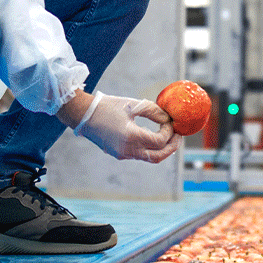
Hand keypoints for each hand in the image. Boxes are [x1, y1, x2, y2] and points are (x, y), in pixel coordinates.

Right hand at [63, 91, 180, 162]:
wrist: (83, 115)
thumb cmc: (107, 106)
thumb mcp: (132, 105)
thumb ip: (153, 111)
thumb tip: (168, 119)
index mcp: (130, 136)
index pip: (159, 141)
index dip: (169, 132)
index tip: (170, 121)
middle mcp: (127, 149)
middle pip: (158, 156)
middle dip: (172, 147)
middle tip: (179, 137)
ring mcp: (123, 154)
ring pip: (150, 158)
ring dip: (162, 150)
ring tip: (170, 138)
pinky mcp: (119, 154)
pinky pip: (140, 155)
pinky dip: (151, 149)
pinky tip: (155, 138)